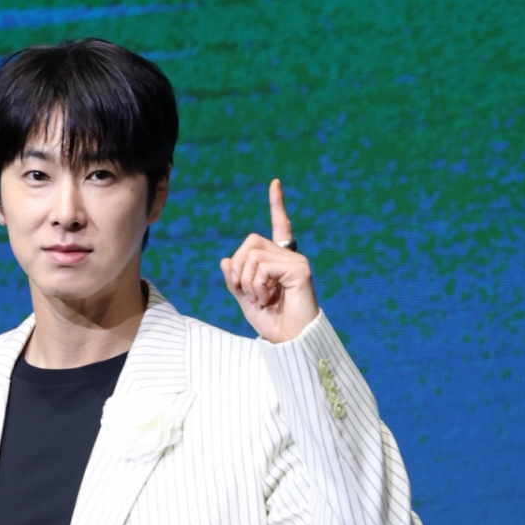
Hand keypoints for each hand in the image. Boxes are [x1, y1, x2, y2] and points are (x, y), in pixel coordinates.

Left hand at [220, 179, 319, 344]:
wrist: (290, 342)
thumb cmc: (272, 324)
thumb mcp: (246, 300)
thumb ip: (235, 280)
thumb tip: (225, 260)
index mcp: (279, 262)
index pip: (279, 226)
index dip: (277, 205)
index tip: (275, 183)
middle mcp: (289, 256)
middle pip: (250, 242)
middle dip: (238, 268)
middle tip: (245, 292)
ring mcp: (296, 261)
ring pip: (253, 254)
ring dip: (246, 281)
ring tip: (259, 299)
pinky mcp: (299, 269)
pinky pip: (263, 266)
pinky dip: (256, 284)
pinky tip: (266, 298)